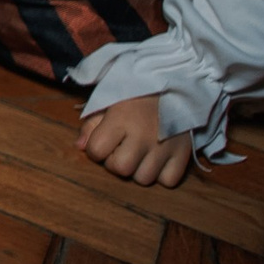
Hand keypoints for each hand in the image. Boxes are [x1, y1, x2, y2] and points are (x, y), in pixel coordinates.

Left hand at [78, 96, 192, 187]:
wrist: (176, 83)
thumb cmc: (137, 94)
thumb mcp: (109, 100)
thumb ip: (91, 124)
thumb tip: (80, 147)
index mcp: (121, 119)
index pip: (96, 150)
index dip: (96, 148)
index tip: (105, 139)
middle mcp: (143, 135)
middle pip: (120, 168)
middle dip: (116, 161)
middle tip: (124, 147)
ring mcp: (165, 146)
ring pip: (143, 178)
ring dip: (139, 169)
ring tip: (143, 152)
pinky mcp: (184, 153)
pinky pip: (168, 180)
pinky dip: (163, 174)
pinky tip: (160, 158)